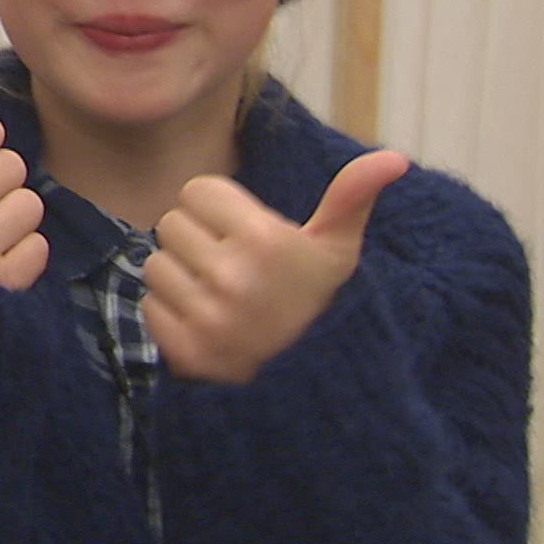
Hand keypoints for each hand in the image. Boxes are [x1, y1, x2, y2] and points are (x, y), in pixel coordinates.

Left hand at [143, 150, 408, 383]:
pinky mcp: (186, 351)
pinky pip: (150, 306)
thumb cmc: (319, 302)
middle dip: (197, 240)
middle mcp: (233, 276)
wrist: (315, 387)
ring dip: (180, 276)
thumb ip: (352, 196)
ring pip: (156, 264)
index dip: (217, 208)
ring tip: (217, 294)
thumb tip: (393, 157)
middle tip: (230, 266)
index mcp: (265, 240)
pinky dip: (170, 313)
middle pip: (172, 223)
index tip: (241, 233)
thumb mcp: (337, 249)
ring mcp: (207, 317)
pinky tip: (205, 323)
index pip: (197, 190)